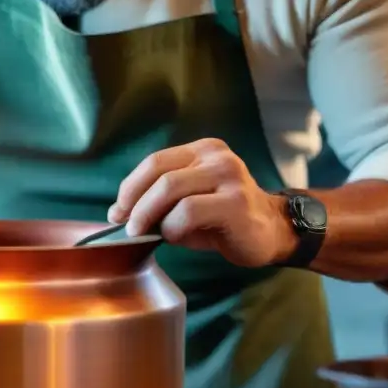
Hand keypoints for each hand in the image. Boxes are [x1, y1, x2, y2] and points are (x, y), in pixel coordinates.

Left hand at [107, 138, 296, 266]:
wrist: (271, 233)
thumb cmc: (221, 221)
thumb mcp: (186, 203)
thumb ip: (157, 201)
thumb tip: (118, 213)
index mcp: (202, 150)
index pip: (154, 162)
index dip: (130, 187)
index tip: (117, 212)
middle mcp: (216, 157)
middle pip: (158, 173)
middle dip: (134, 203)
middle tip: (127, 226)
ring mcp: (229, 176)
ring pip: (170, 189)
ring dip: (148, 215)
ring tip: (144, 233)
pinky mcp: (236, 202)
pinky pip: (188, 211)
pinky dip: (172, 227)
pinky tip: (174, 236)